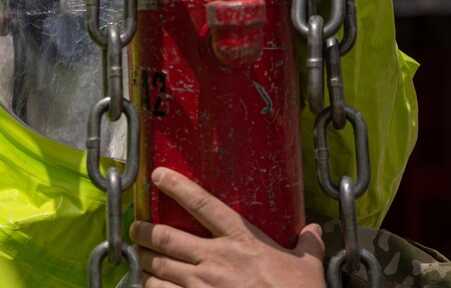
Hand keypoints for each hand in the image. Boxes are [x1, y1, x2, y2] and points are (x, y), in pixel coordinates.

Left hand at [129, 167, 324, 287]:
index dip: (177, 186)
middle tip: (136, 227)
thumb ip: (307, 245)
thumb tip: (314, 230)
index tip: (158, 174)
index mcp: (242, 240)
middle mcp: (217, 259)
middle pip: (167, 236)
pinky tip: (149, 285)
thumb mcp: (308, 268)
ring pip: (159, 267)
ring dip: (145, 261)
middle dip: (144, 231)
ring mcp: (204, 285)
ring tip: (140, 257)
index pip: (203, 204)